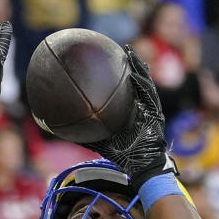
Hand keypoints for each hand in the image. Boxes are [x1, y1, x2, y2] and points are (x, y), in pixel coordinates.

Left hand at [82, 46, 173, 188]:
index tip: (110, 63)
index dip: (120, 77)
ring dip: (139, 67)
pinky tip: (135, 74)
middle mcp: (141, 108)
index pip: (125, 91)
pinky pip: (150, 96)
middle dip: (132, 65)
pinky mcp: (156, 114)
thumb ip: (86, 136)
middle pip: (137, 82)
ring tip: (131, 53)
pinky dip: (143, 84)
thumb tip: (61, 132)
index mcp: (130, 112)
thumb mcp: (101, 145)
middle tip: (124, 50)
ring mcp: (150, 109)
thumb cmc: (124, 158)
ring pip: (145, 84)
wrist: (142, 167)